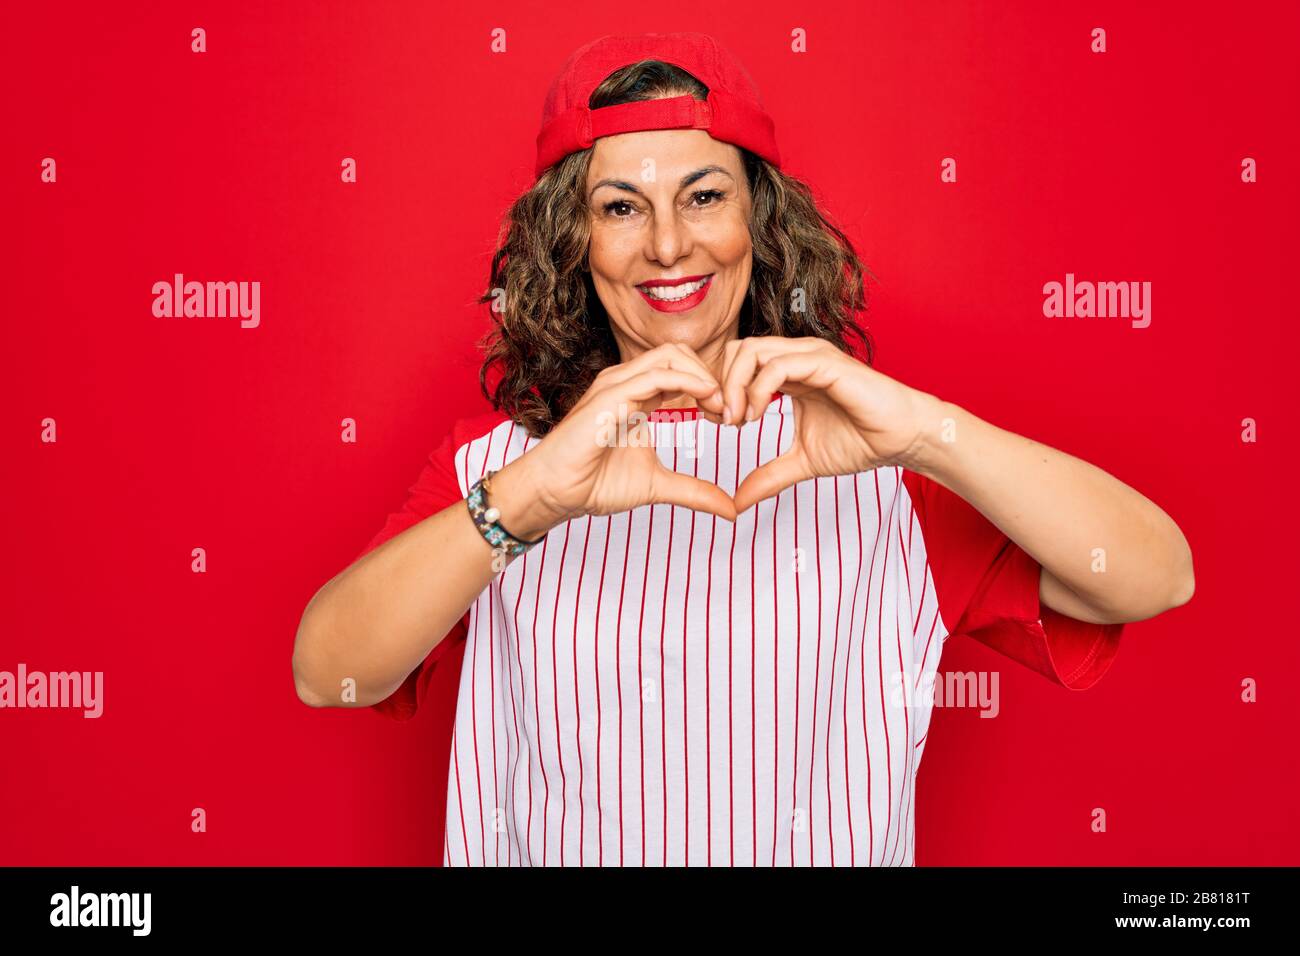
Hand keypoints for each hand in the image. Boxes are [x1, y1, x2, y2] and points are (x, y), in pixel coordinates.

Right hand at [495, 343, 737, 535]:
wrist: (555, 493)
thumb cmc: (594, 484)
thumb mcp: (657, 486)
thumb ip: (694, 491)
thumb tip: (731, 509)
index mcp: (638, 395)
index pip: (682, 369)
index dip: (712, 387)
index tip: (730, 417)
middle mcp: (627, 382)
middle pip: (679, 353)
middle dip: (712, 375)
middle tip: (730, 410)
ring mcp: (617, 385)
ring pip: (670, 356)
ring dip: (704, 376)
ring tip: (722, 407)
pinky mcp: (610, 396)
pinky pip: (656, 376)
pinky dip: (688, 382)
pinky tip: (708, 400)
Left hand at [720, 336, 931, 512]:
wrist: (902, 439)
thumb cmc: (861, 442)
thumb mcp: (802, 462)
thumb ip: (769, 476)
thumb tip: (738, 502)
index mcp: (789, 372)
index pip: (739, 363)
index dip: (722, 391)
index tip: (720, 424)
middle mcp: (797, 357)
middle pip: (738, 350)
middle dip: (721, 384)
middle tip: (724, 422)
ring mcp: (811, 356)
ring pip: (752, 351)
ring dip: (735, 386)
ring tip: (738, 421)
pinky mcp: (825, 363)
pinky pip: (778, 365)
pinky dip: (757, 389)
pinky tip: (756, 416)